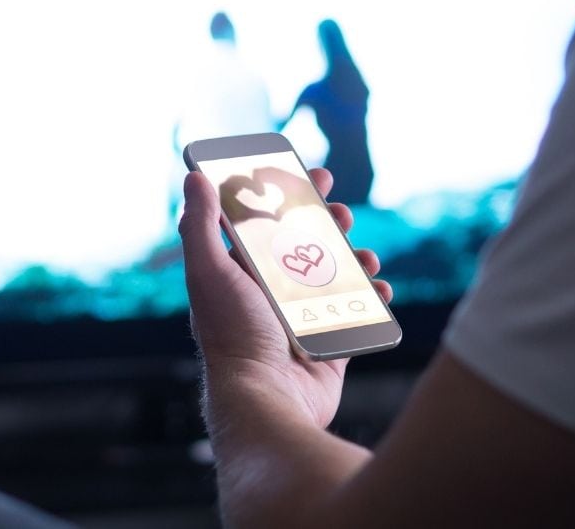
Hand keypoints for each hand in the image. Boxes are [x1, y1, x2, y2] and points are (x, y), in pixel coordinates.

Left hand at [178, 168, 391, 430]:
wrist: (267, 399)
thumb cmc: (234, 336)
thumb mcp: (210, 273)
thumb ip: (202, 226)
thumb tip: (194, 178)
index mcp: (240, 276)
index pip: (265, 225)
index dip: (287, 197)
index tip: (311, 175)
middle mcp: (269, 296)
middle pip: (305, 247)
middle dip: (327, 224)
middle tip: (342, 213)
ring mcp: (300, 321)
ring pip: (335, 277)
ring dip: (355, 259)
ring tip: (366, 256)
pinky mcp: (328, 343)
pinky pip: (355, 313)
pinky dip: (372, 299)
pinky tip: (380, 290)